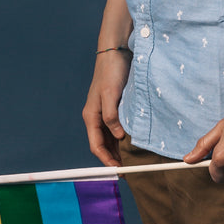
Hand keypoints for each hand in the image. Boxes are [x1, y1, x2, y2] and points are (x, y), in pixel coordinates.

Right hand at [82, 51, 130, 165]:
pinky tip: (132, 144)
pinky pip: (116, 129)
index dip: (106, 160)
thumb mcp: (110, 94)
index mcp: (91, 116)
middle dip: (113, 158)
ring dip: (118, 150)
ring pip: (109, 138)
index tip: (118, 170)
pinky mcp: (114, 108)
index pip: (96, 145)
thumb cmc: (111, 71)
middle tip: (128, 170)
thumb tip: (118, 136)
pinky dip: (123, 139)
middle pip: (102, 145)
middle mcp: (96, 117)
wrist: (115, 52)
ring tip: (132, 161)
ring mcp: (104, 113)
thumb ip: (112, 116)